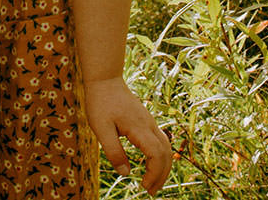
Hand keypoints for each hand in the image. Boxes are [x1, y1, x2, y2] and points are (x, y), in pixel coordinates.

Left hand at [84, 77, 171, 194]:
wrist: (105, 79)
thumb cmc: (100, 103)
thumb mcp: (101, 129)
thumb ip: (113, 151)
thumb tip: (126, 173)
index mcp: (139, 128)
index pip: (157, 155)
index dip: (154, 173)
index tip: (143, 186)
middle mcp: (149, 125)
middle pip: (166, 153)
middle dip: (162, 175)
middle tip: (151, 192)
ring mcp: (149, 122)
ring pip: (166, 147)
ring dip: (163, 166)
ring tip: (153, 183)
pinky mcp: (146, 121)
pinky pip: (160, 141)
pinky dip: (160, 156)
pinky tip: (150, 165)